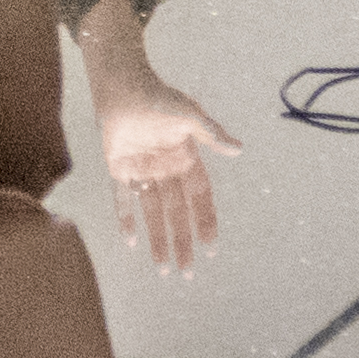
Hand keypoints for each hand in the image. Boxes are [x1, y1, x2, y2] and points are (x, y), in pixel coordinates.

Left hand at [95, 75, 241, 272]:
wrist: (122, 86)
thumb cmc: (159, 97)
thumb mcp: (189, 114)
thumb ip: (211, 133)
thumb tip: (238, 149)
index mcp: (187, 159)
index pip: (200, 198)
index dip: (206, 221)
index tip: (211, 247)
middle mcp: (167, 171)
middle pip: (177, 214)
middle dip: (183, 242)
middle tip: (187, 272)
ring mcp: (143, 172)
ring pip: (153, 213)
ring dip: (158, 239)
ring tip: (163, 269)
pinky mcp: (120, 169)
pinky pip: (122, 198)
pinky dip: (126, 218)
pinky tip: (130, 241)